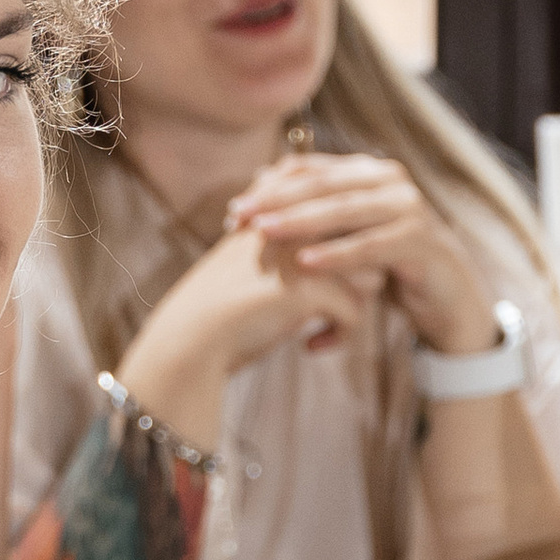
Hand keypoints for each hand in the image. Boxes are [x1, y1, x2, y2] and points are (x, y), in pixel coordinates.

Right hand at [116, 226, 375, 451]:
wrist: (190, 338)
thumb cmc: (218, 310)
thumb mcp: (252, 264)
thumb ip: (285, 250)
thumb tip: (326, 252)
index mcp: (279, 211)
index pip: (339, 223)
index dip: (341, 259)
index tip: (321, 291)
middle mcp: (295, 224)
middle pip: (361, 246)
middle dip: (357, 281)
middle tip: (331, 313)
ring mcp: (304, 254)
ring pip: (369, 277)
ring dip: (355, 307)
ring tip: (326, 329)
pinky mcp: (312, 289)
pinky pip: (355, 312)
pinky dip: (340, 335)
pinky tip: (311, 348)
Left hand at [229, 150, 494, 358]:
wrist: (446, 299)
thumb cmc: (388, 266)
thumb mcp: (347, 235)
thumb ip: (313, 209)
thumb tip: (260, 177)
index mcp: (368, 173)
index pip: (312, 171)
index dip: (271, 188)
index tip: (234, 211)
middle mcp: (390, 181)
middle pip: (323, 185)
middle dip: (277, 201)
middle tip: (241, 217)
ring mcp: (408, 207)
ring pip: (344, 211)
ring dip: (300, 222)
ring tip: (264, 233)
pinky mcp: (421, 239)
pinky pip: (371, 246)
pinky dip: (337, 254)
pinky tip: (306, 263)